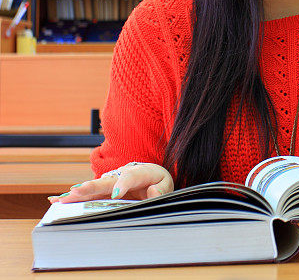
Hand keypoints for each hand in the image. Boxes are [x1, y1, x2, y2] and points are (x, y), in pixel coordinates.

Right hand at [48, 162, 173, 203]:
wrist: (152, 178)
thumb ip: (162, 190)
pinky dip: (73, 197)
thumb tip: (153, 192)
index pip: (131, 176)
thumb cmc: (159, 183)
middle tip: (76, 193)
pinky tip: (56, 200)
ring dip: (77, 193)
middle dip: (91, 187)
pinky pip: (89, 194)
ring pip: (94, 187)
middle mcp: (123, 174)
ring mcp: (111, 181)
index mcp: (141, 172)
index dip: (123, 184)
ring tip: (61, 199)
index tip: (116, 194)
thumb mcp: (167, 185)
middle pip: (107, 181)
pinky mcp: (103, 189)